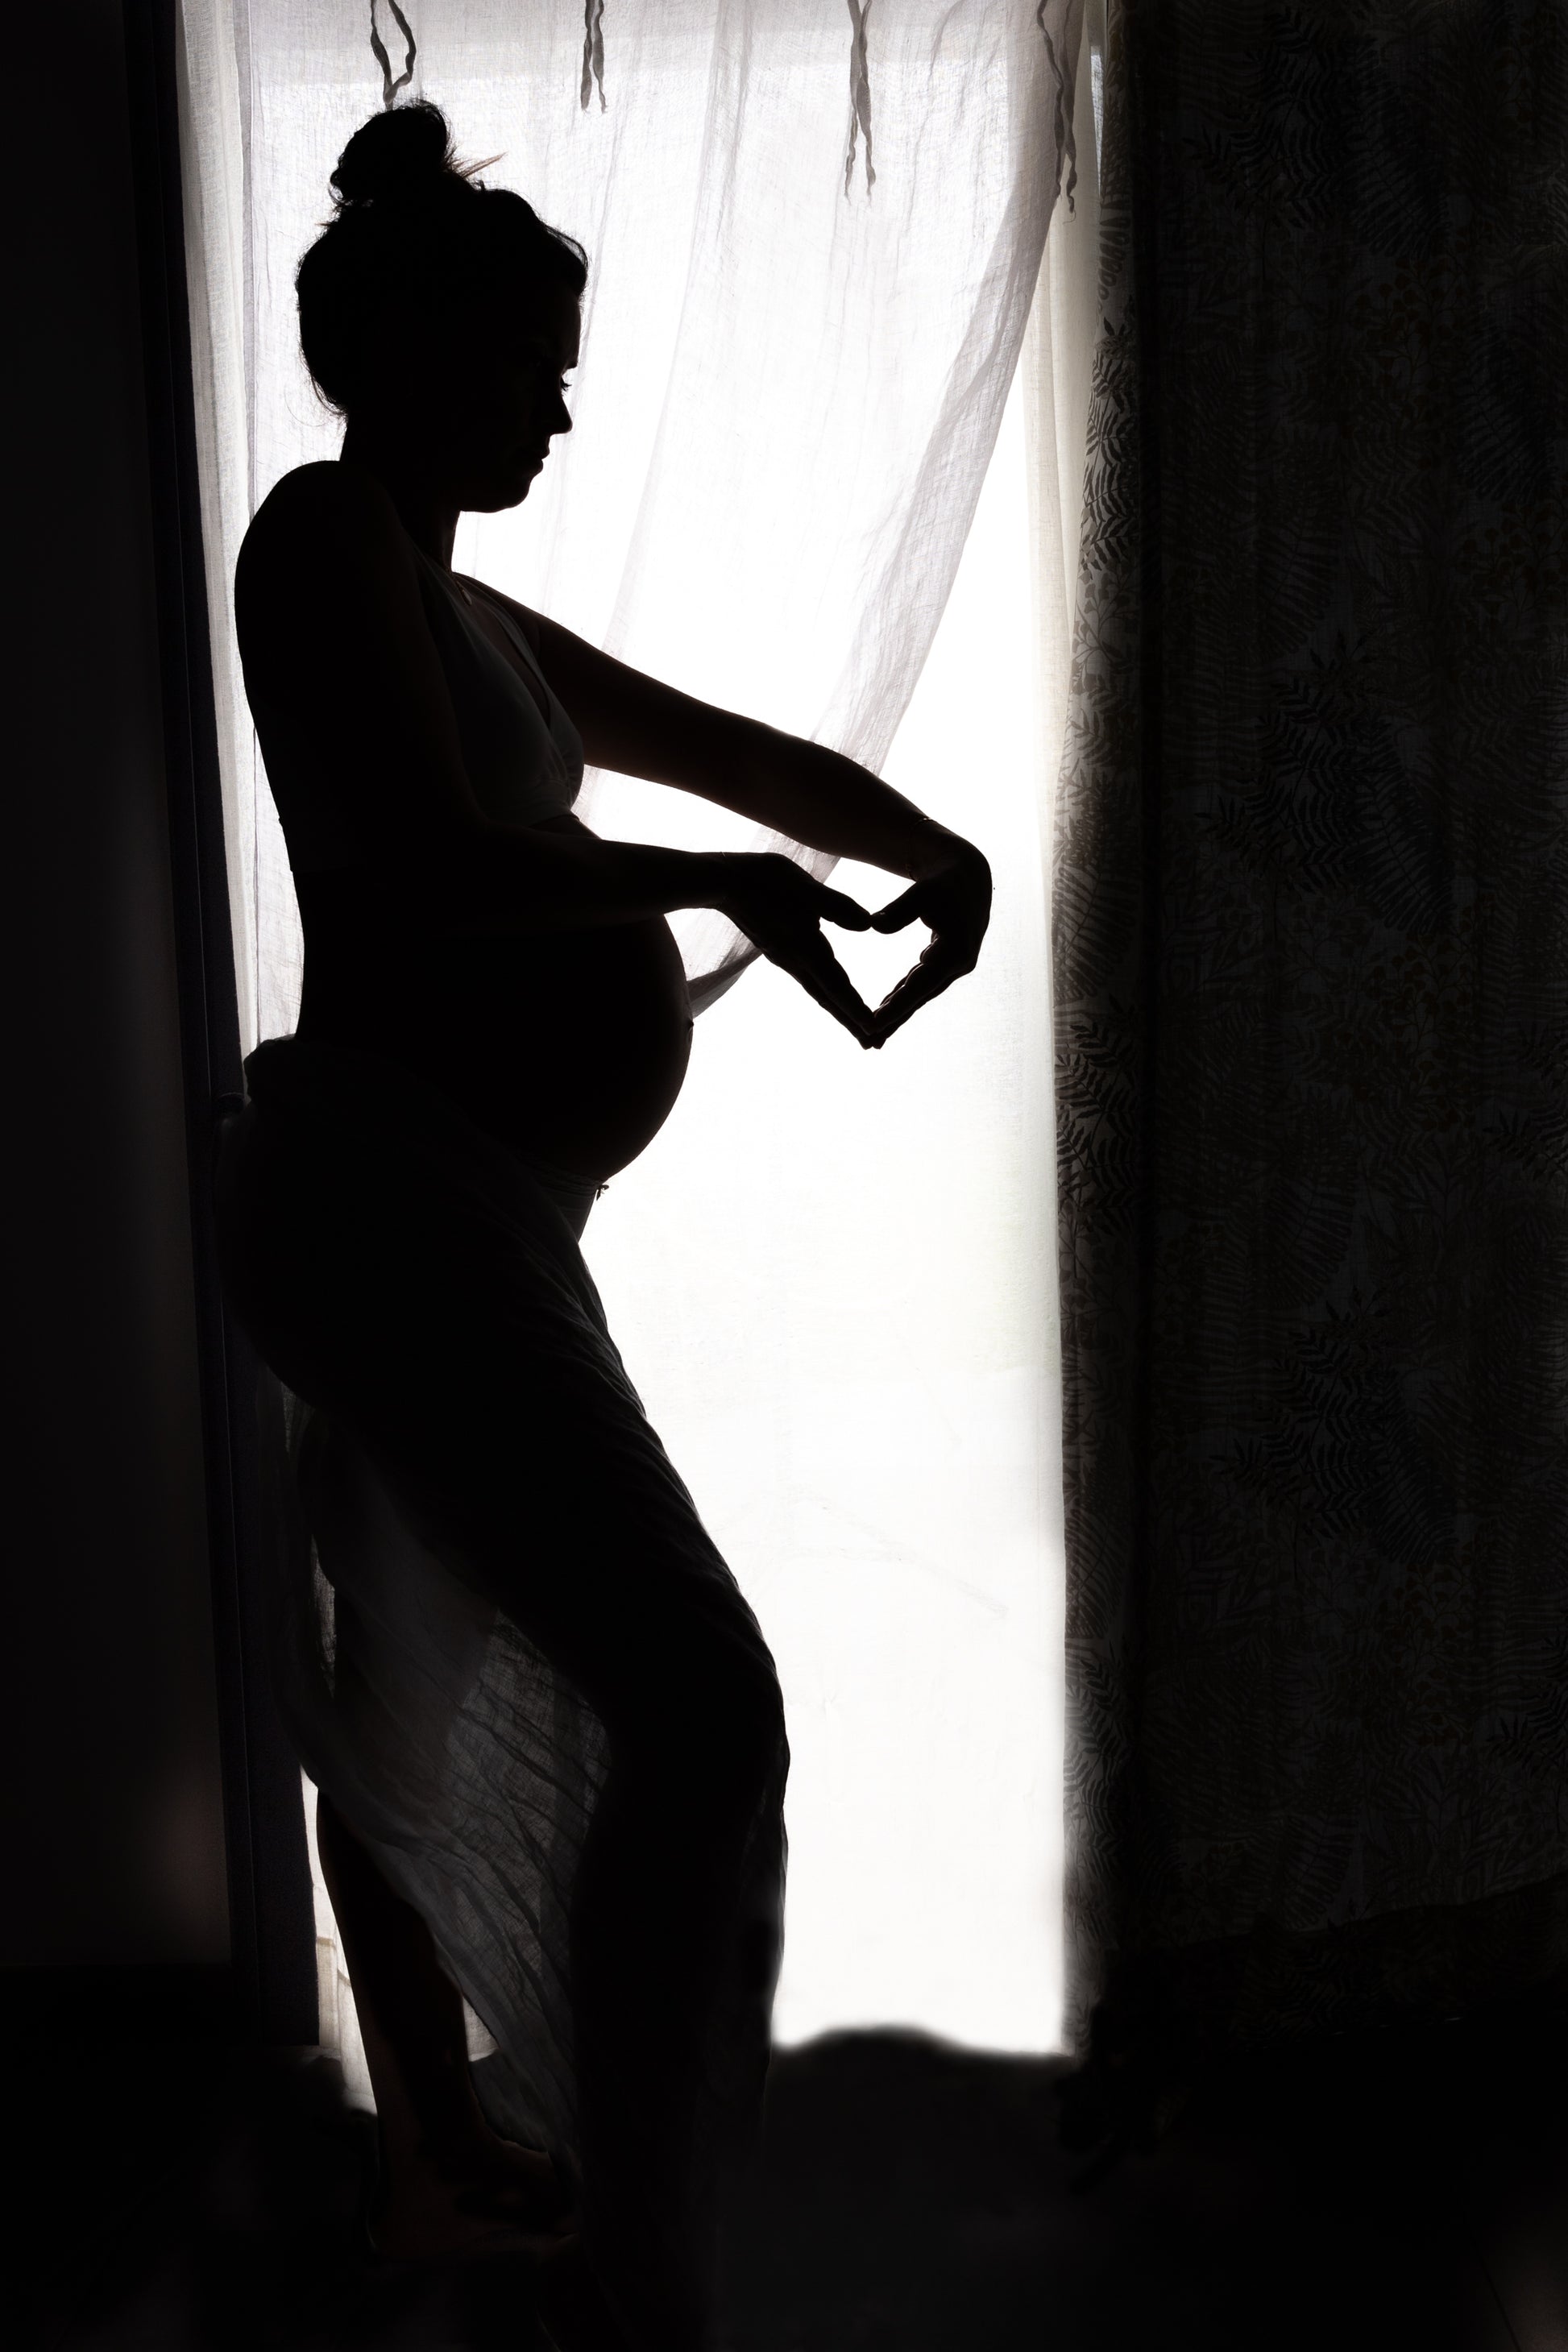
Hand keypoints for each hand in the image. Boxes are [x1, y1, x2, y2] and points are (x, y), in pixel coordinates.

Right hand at [709, 852, 877, 1043]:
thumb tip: (868, 924)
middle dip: (852, 1021)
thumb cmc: (762, 878)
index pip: (836, 985)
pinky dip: (827, 994)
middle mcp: (795, 960)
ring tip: (859, 1028)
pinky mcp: (780, 951)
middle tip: (875, 1045)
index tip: (874, 1031)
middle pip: (829, 998)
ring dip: (841, 1011)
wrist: (720, 882)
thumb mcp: (803, 885)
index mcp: (804, 947)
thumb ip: (835, 905)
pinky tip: (831, 994)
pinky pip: (809, 980)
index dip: (855, 1009)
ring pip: (819, 991)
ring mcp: (786, 958)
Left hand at [867, 834, 992, 1043]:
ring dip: (898, 1014)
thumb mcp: (923, 892)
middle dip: (895, 1019)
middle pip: (921, 997)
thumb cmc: (945, 880)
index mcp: (956, 951)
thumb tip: (874, 926)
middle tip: (870, 1042)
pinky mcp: (945, 961)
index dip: (897, 1005)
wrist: (967, 874)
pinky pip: (920, 983)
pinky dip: (903, 997)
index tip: (874, 1023)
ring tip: (875, 1036)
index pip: (921, 985)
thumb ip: (899, 910)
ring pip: (920, 994)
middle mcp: (958, 964)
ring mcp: (953, 965)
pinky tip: (886, 1010)